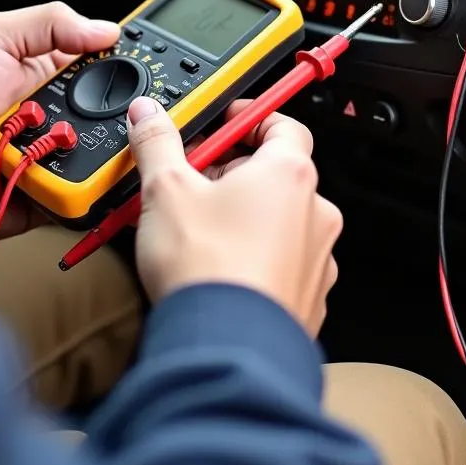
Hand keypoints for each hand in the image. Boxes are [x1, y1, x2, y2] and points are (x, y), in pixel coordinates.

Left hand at [0, 4, 119, 248]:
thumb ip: (49, 22)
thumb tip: (105, 28)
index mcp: (41, 71)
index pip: (96, 62)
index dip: (116, 62)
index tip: (133, 63)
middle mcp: (52, 112)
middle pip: (107, 109)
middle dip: (105, 108)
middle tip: (76, 106)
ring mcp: (52, 152)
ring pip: (101, 149)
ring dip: (84, 144)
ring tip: (52, 139)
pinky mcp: (50, 190)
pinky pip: (83, 189)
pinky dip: (79, 183)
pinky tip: (58, 170)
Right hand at [127, 97, 341, 337]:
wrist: (227, 349)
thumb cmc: (207, 269)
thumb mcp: (165, 190)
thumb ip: (157, 144)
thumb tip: (149, 115)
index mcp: (288, 174)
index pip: (282, 124)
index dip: (249, 120)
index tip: (221, 125)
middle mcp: (314, 212)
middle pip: (276, 174)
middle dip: (233, 173)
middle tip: (193, 183)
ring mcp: (317, 258)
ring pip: (279, 221)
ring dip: (245, 217)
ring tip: (199, 231)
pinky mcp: (308, 298)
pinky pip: (282, 263)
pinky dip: (255, 258)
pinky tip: (218, 269)